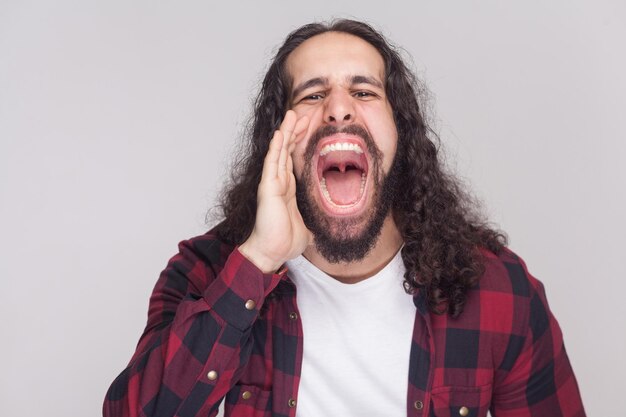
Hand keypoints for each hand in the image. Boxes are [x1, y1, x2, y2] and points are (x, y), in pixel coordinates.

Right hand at [239, 110, 311, 272]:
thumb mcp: (305, 230)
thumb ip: (310, 225)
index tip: (309, 127)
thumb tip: (317, 233)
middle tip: (303, 113)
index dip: (300, 142)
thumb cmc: (283, 242)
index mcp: (287, 189)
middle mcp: (278, 182)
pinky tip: (281, 133)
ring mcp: (272, 183)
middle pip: (286, 150)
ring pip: (279, 151)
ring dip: (286, 132)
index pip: (293, 159)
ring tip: (292, 114)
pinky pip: (272, 162)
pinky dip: (276, 147)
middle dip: (295, 131)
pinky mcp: (268, 187)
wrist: (271, 252)